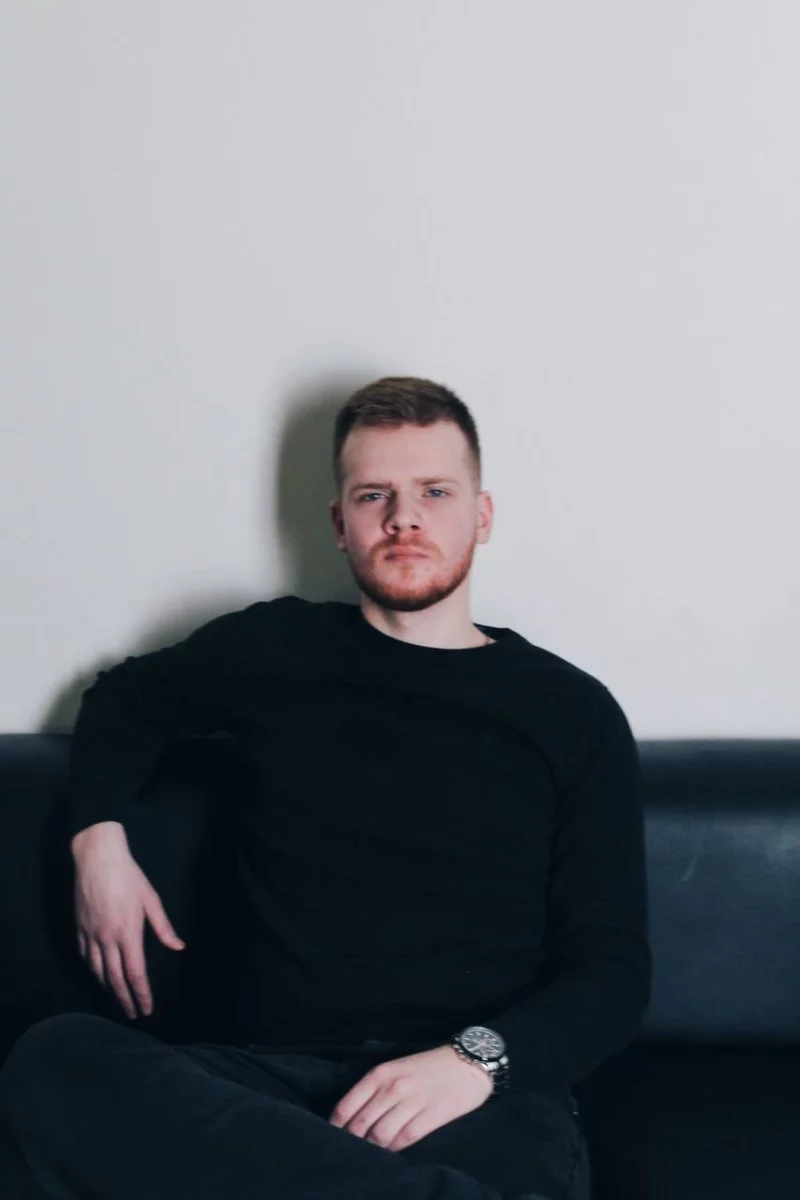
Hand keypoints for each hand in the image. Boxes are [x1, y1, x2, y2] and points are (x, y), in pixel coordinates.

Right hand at [72, 821, 184, 1019]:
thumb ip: (163, 927)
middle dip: (125, 1000)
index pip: (136, 973)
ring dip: (108, 988)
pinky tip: (98, 974)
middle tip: (133, 1014)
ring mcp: (90, 934)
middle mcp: (107, 938)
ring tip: (118, 998)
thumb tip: (178, 947)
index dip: (142, 994)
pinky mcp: (79, 927)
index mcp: (128, 932)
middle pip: (115, 978)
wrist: (98, 857)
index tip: (147, 1009)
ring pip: (97, 971)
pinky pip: (84, 956)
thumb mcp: (151, 899)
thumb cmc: (129, 875)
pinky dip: (92, 970)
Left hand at [328, 1044, 492, 1151]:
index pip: (347, 1107)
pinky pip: (404, 1139)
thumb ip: (375, 1089)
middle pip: (361, 1125)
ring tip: (372, 1154)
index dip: (336, 1128)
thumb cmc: (428, 1067)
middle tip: (351, 1151)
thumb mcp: (396, 1069)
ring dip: (373, 1148)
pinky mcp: (430, 1115)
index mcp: (381, 1074)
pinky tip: (393, 1150)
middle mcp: (393, 1087)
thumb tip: (352, 1117)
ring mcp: (412, 1101)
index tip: (334, 1139)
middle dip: (353, 1142)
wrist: (467, 1063)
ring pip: (380, 1135)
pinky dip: (394, 1149)